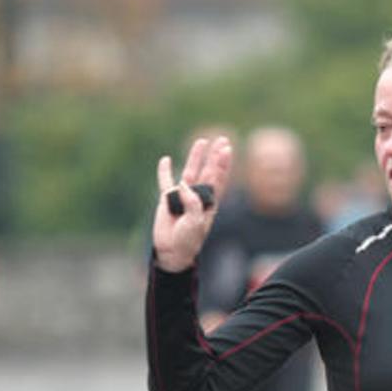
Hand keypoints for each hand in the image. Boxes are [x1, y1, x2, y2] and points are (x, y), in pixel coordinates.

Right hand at [152, 136, 232, 271]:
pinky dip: (165, 172)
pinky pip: (165, 182)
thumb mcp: (195, 223)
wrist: (172, 250)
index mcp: (210, 203)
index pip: (219, 179)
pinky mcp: (168, 199)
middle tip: (222, 140)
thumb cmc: (188, 239)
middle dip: (215, 156)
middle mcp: (198, 196)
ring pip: (191, 172)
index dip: (223, 164)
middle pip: (209, 171)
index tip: (226, 150)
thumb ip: (192, 204)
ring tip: (201, 142)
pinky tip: (166, 160)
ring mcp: (183, 196)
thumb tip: (184, 185)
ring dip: (196, 157)